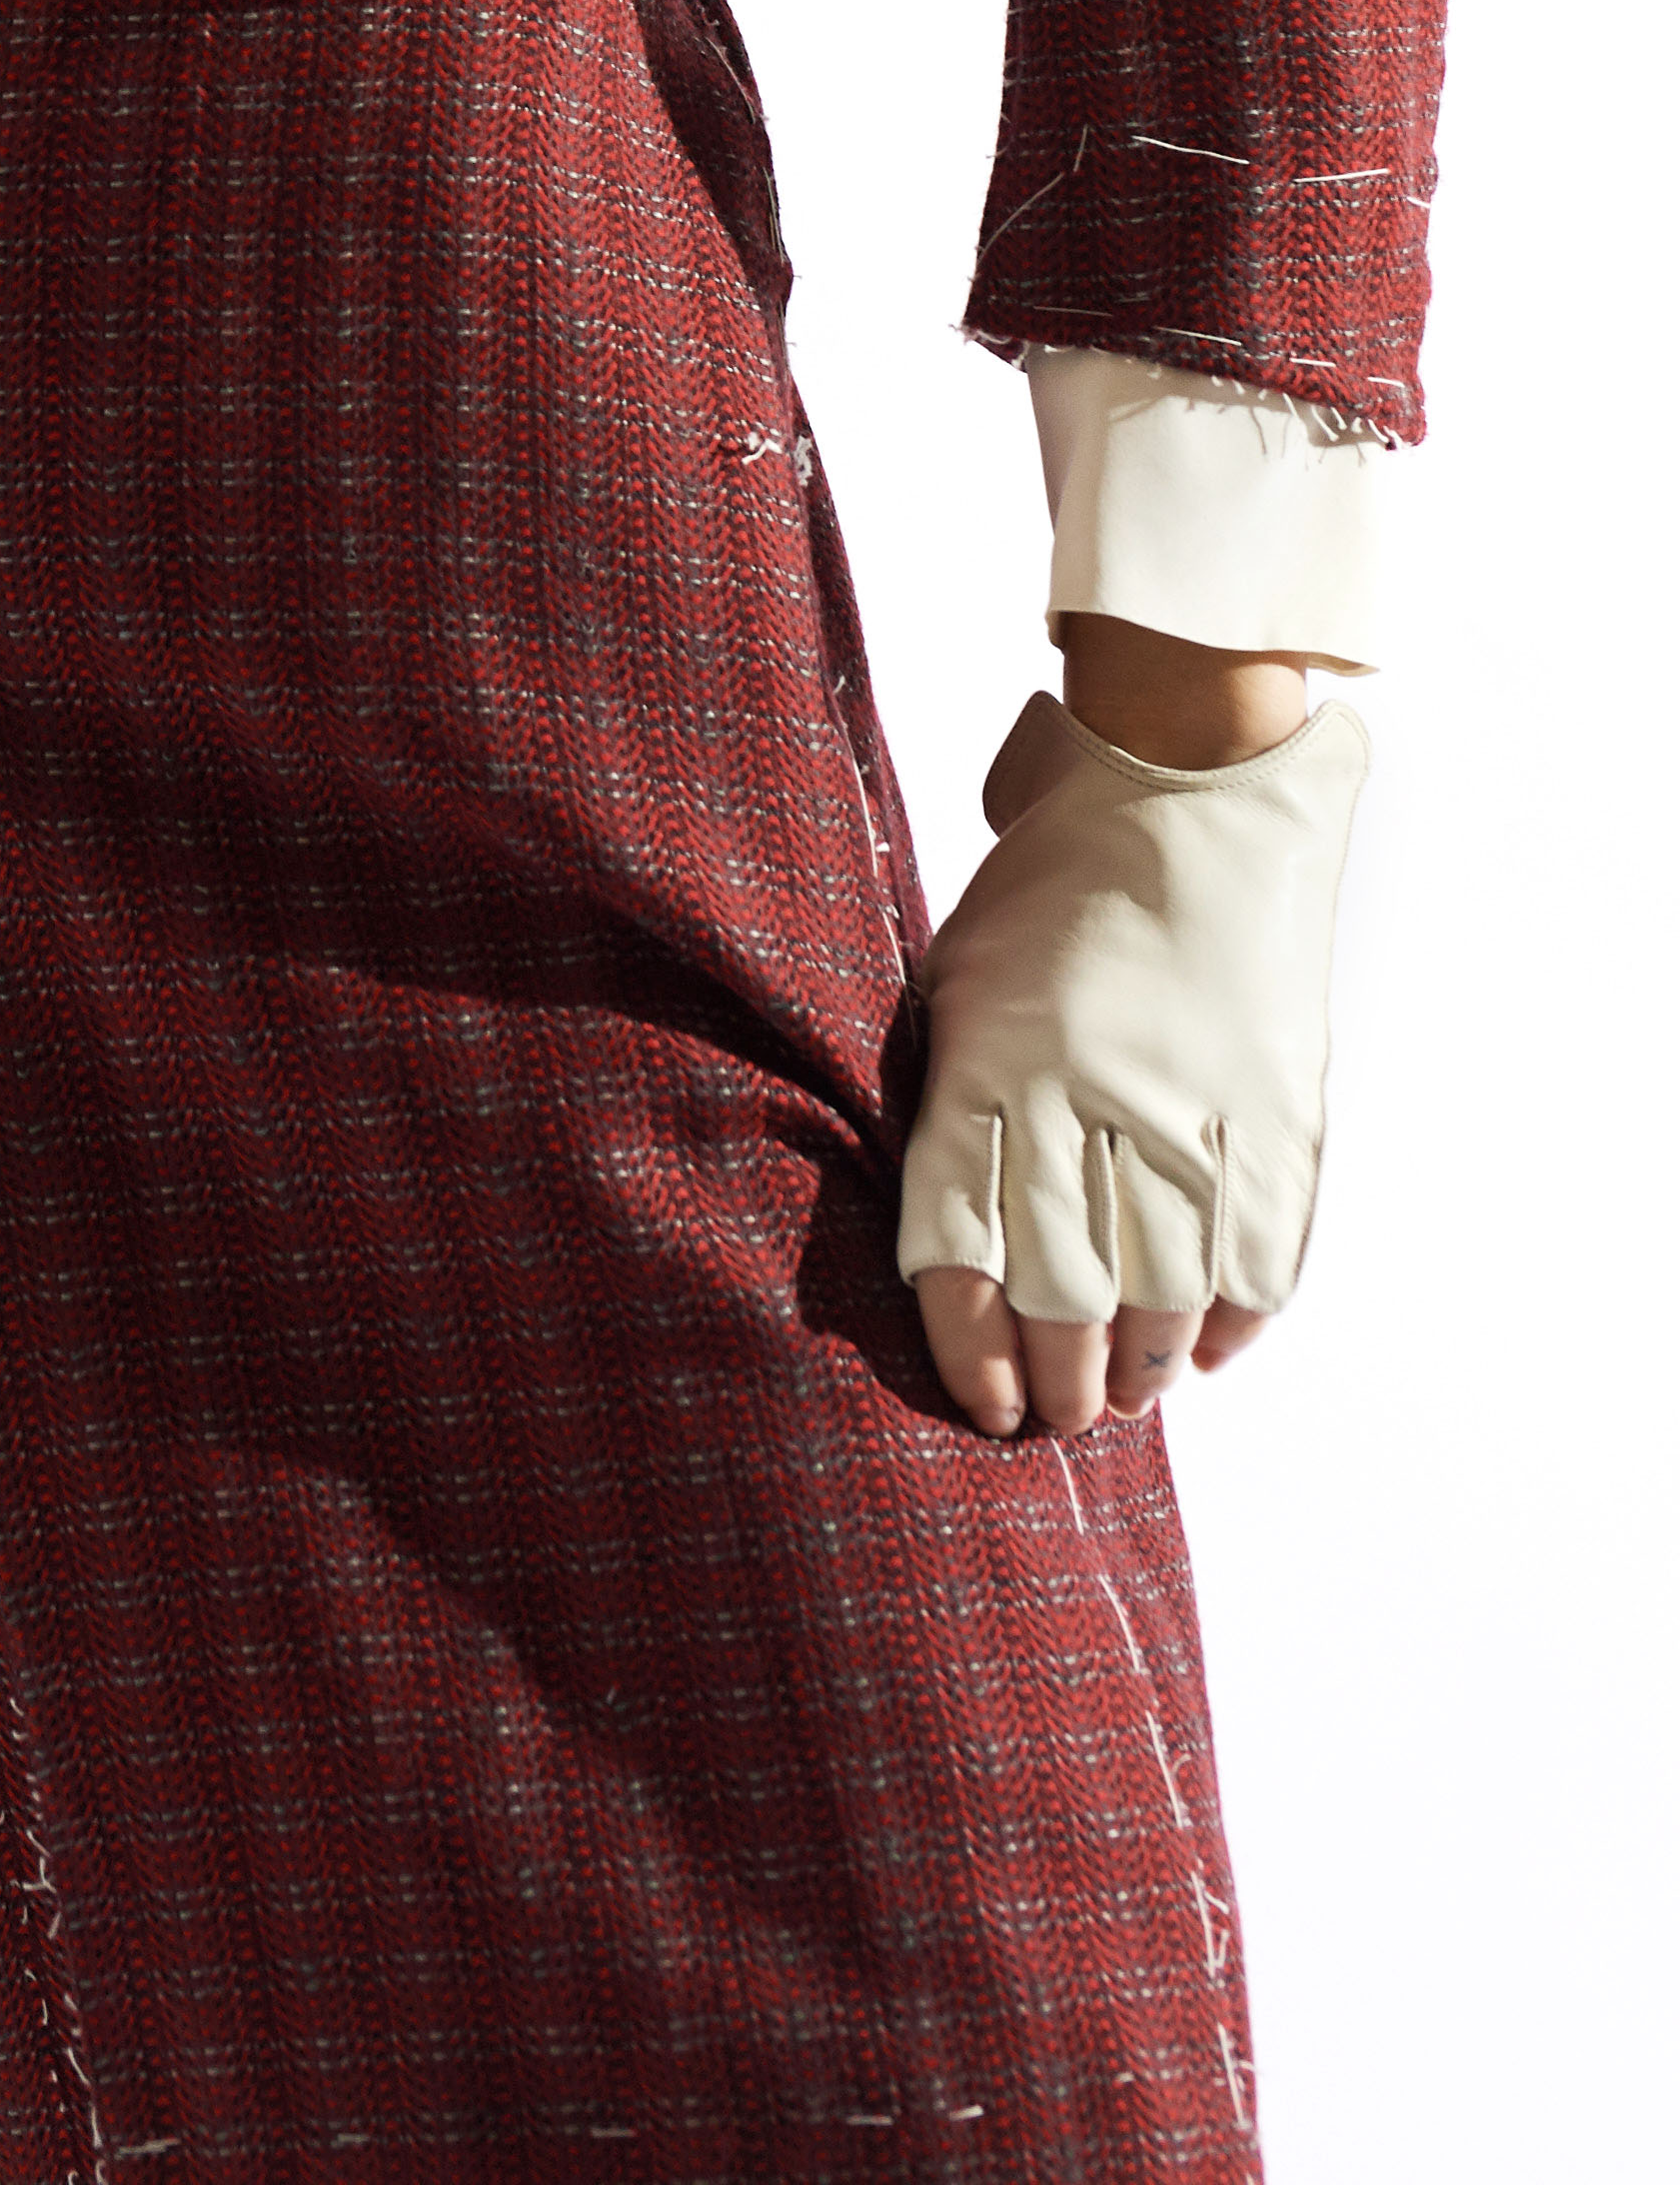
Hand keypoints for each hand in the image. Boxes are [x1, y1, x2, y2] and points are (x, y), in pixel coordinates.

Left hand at [901, 628, 1365, 1442]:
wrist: (1196, 793)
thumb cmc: (1052, 882)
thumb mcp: (956, 970)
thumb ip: (943, 1088)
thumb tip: (934, 1218)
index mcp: (991, 1063)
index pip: (961, 1253)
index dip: (969, 1351)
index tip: (978, 1404)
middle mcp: (1089, 1100)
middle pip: (1066, 1299)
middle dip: (1057, 1385)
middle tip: (1055, 1420)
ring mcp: (1192, 1110)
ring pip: (1168, 1298)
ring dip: (1144, 1370)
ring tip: (1123, 1398)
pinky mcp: (1279, 1110)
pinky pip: (1263, 1255)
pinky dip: (1236, 1320)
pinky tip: (1207, 1351)